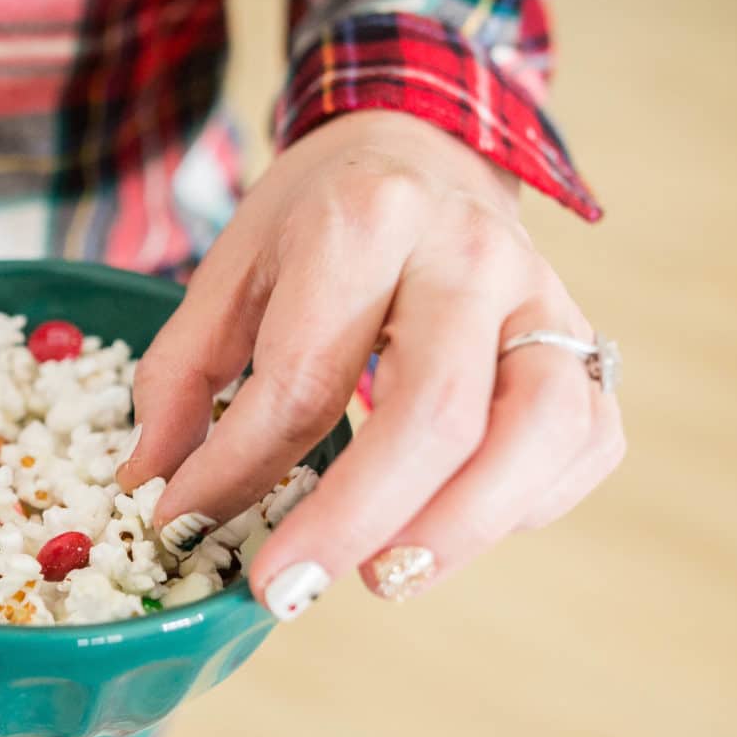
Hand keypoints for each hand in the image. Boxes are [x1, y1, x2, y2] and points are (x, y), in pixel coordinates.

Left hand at [118, 111, 623, 615]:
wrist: (421, 145)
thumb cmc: (319, 222)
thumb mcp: (230, 271)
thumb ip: (180, 377)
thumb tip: (149, 489)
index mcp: (365, 223)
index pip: (303, 379)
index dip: (236, 471)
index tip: (183, 527)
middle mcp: (468, 255)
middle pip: (435, 414)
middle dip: (354, 522)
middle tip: (285, 590)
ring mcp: (545, 297)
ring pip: (540, 431)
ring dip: (462, 529)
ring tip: (382, 578)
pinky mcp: (586, 339)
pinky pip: (586, 439)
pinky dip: (528, 505)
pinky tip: (451, 526)